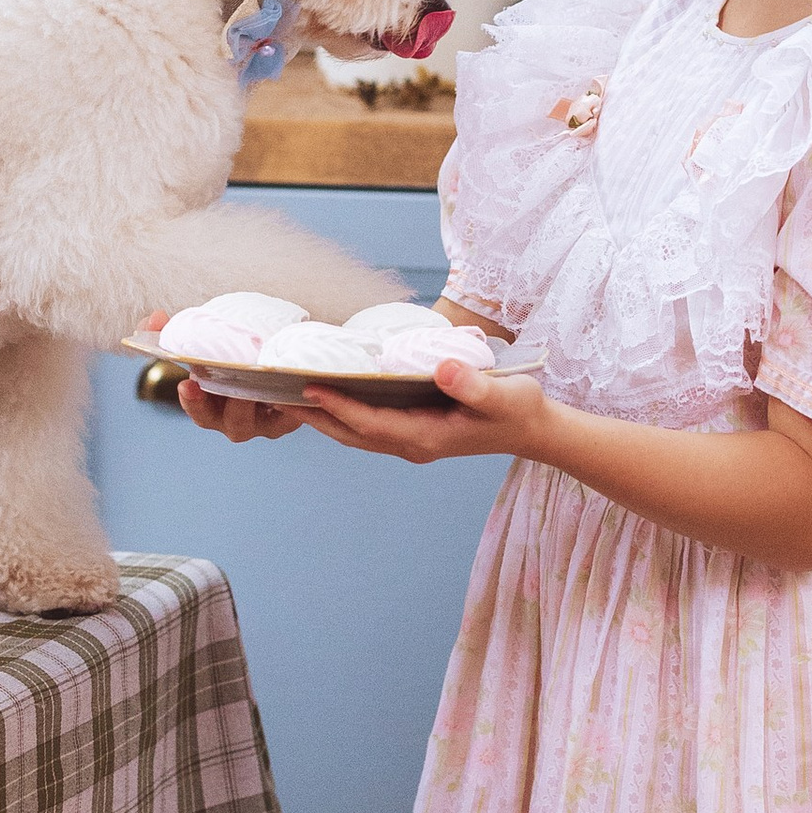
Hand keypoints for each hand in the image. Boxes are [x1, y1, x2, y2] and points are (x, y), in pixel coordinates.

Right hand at [140, 312, 306, 443]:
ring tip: (264, 377)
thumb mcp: (201, 342)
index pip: (199, 411)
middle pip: (233, 424)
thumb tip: (155, 319)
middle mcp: (237, 420)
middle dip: (233, 404)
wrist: (270, 359)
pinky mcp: (291, 417)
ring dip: (262, 400)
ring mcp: (265, 422)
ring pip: (266, 420)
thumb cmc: (230, 355)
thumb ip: (169, 332)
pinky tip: (291, 381)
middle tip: (237, 381)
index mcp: (212, 408)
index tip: (187, 385)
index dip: (193, 401)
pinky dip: (290, 400)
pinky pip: (291, 413)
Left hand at [300, 359, 551, 465]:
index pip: (370, 423)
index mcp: (426, 438)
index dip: (338, 406)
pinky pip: (368, 427)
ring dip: (323, 418)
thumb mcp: (503, 395)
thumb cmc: (519, 409)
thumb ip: (472, 384)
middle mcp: (412, 444)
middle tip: (277, 396)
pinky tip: (329, 397)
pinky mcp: (415, 432)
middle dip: (314, 417)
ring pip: (356, 434)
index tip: (309, 386)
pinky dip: (343, 415)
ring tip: (290, 397)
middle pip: (351, 434)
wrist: (534, 430)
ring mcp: (412, 442)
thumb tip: (440, 368)